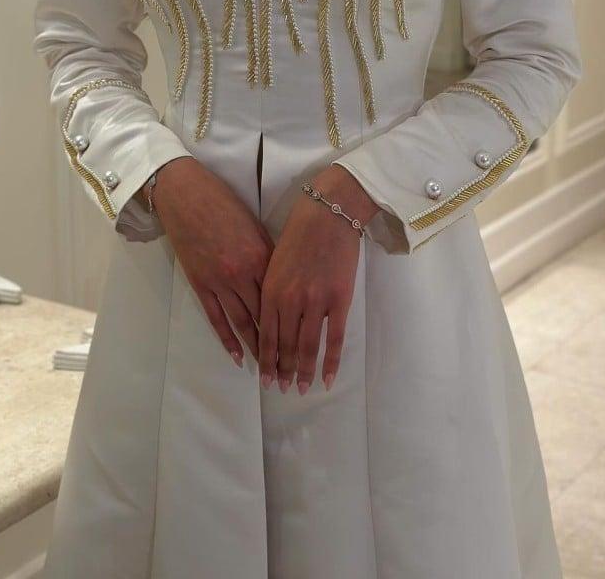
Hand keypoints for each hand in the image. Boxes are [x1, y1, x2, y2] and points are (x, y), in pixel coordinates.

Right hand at [153, 157, 274, 366]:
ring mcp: (219, 281)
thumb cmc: (225, 204)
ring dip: (256, 349)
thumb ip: (269, 257)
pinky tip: (237, 356)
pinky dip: (226, 339)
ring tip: (268, 371)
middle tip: (291, 371)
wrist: (187, 195)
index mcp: (261, 258)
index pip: (283, 299)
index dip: (295, 324)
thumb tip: (280, 282)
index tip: (307, 343)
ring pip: (242, 323)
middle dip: (278, 346)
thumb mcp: (255, 227)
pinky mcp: (200, 284)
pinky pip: (216, 318)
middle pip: (265, 317)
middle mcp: (242, 274)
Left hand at [257, 165, 380, 393]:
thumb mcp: (275, 261)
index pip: (266, 335)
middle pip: (285, 345)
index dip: (267, 360)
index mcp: (270, 290)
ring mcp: (315, 302)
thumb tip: (272, 320)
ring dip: (303, 371)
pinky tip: (326, 379)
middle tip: (283, 389)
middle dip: (283, 370)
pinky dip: (330, 361)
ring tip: (301, 389)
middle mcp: (289, 301)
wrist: (328, 213)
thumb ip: (273, 291)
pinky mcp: (339, 300)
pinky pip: (334, 338)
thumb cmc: (300, 232)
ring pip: (307, 346)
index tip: (266, 378)